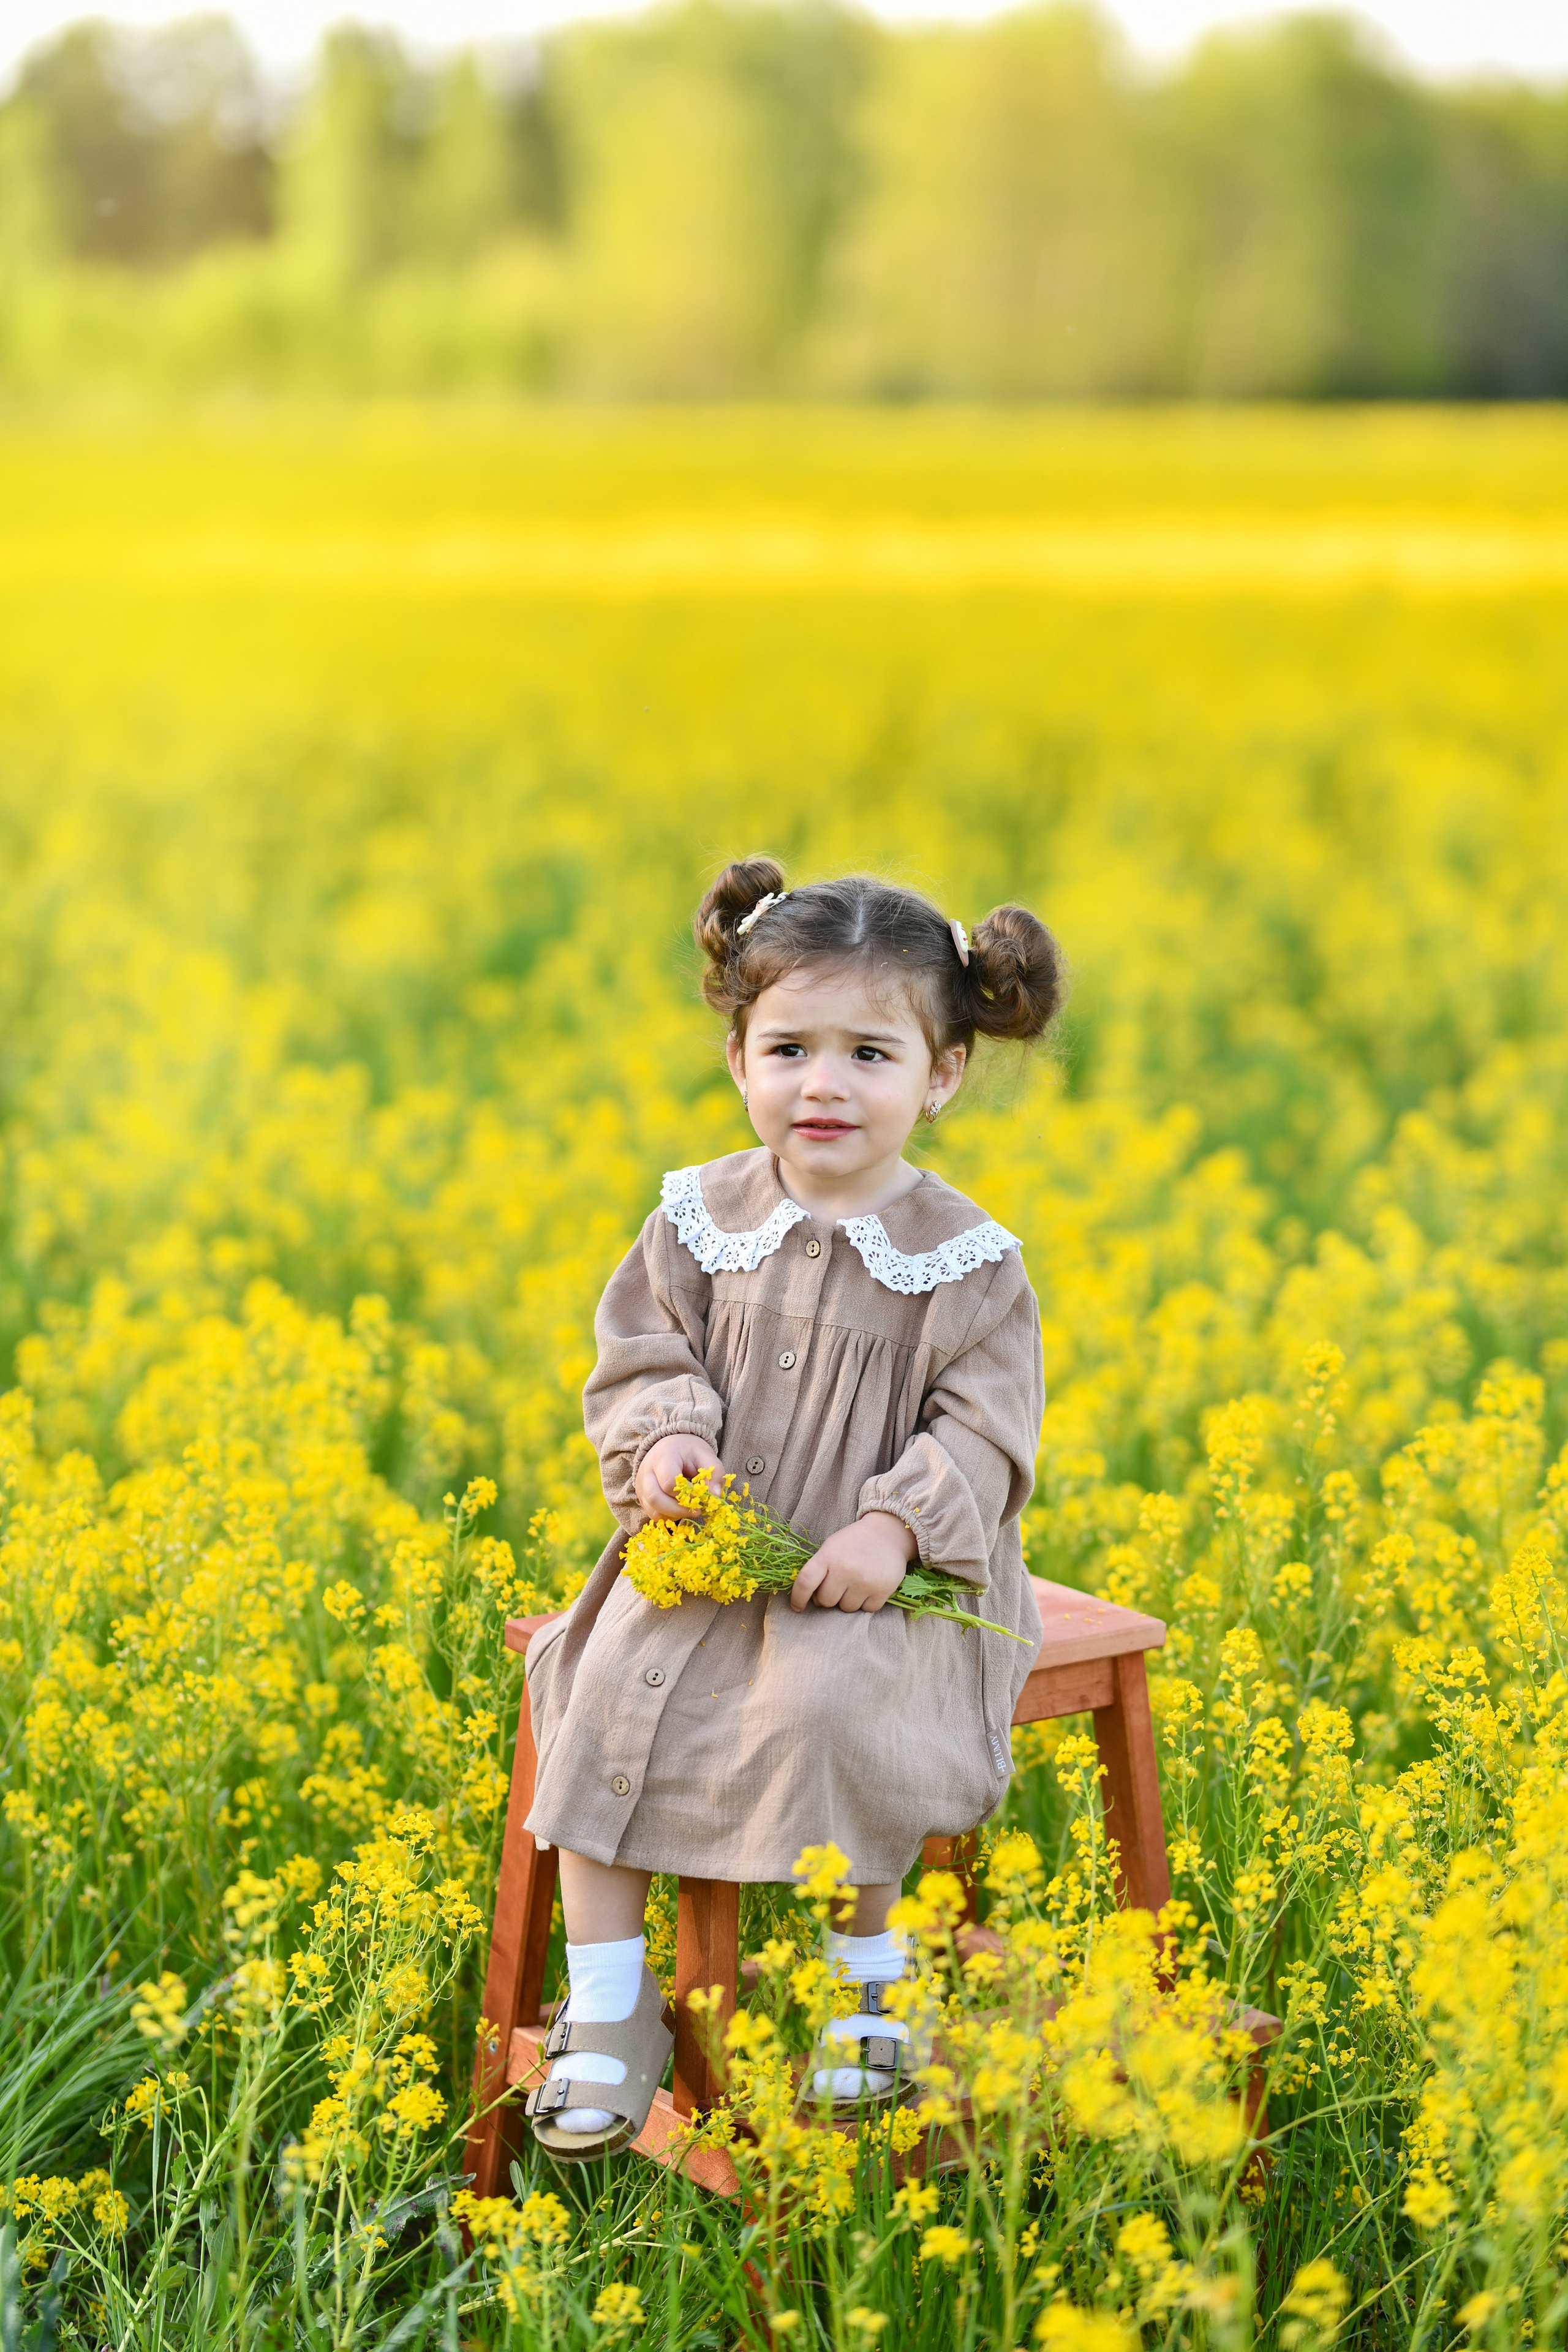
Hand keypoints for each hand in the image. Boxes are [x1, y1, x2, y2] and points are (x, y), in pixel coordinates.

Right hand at [635, 1433, 721, 1521]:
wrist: (670, 1444)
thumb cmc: (689, 1451)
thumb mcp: (706, 1455)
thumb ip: (715, 1473)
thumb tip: (716, 1496)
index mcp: (663, 1457)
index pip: (669, 1482)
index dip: (687, 1494)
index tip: (701, 1496)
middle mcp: (647, 1471)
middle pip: (655, 1498)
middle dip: (678, 1510)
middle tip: (697, 1510)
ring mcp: (641, 1485)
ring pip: (652, 1509)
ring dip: (673, 1515)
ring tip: (689, 1509)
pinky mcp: (641, 1496)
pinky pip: (652, 1513)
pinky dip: (667, 1516)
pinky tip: (679, 1509)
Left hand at [790, 1511, 915, 1613]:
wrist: (887, 1533)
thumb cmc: (854, 1542)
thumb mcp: (831, 1547)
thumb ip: (819, 1570)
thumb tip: (810, 1598)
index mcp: (828, 1555)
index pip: (806, 1582)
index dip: (798, 1598)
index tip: (797, 1607)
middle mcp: (845, 1569)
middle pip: (826, 1601)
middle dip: (829, 1597)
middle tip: (838, 1586)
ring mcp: (865, 1581)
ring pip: (846, 1608)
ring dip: (848, 1600)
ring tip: (856, 1583)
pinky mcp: (883, 1590)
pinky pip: (866, 1610)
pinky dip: (866, 1602)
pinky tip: (870, 1587)